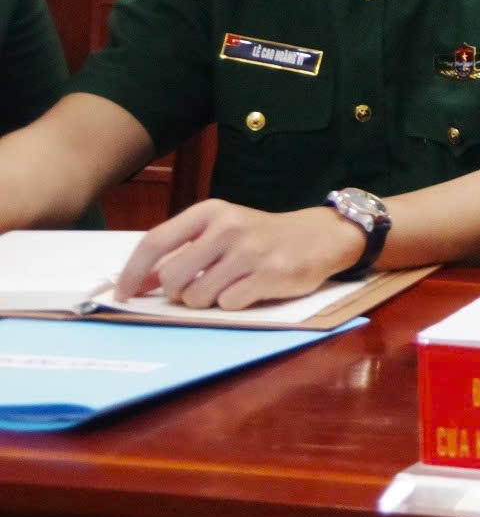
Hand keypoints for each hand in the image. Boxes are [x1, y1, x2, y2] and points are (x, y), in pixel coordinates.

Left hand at [112, 201, 362, 308]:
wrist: (319, 236)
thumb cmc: (260, 236)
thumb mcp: (221, 231)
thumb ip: (182, 251)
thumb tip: (137, 283)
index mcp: (211, 212)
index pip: (155, 242)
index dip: (133, 273)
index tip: (122, 295)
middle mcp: (229, 227)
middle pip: (173, 278)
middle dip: (179, 292)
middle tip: (197, 287)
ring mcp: (251, 251)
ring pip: (198, 296)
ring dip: (206, 300)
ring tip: (228, 286)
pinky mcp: (270, 274)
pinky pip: (228, 304)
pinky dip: (233, 304)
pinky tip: (250, 289)